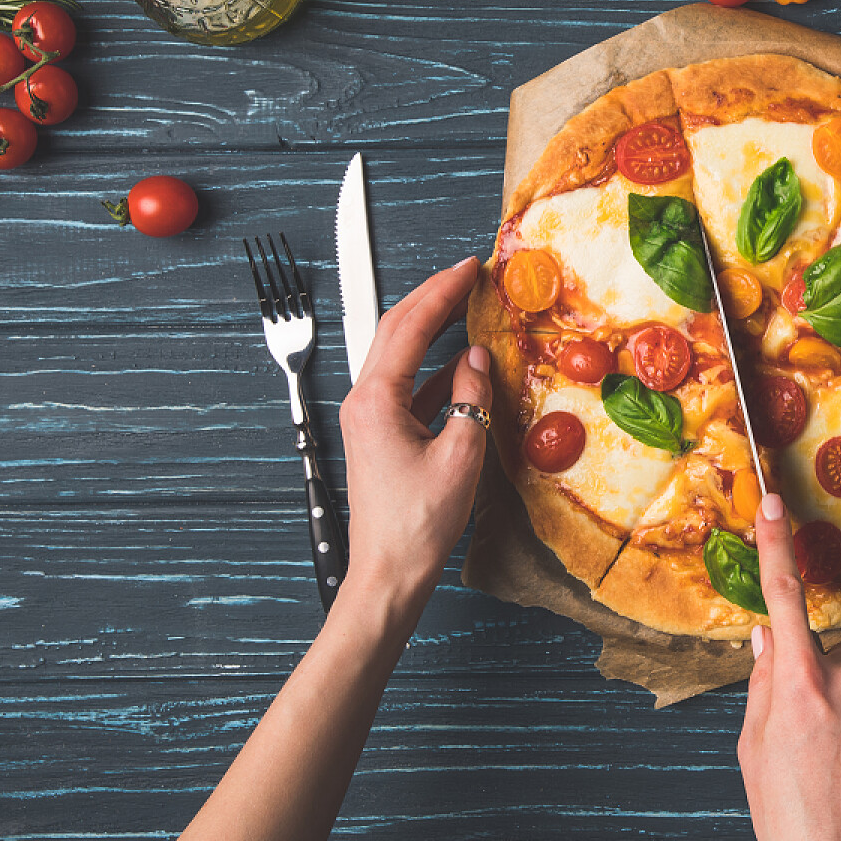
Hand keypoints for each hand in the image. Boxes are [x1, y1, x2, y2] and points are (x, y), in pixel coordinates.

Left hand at [336, 257, 491, 613]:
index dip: (443, 290)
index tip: (470, 267)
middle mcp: (364, 401)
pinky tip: (462, 362)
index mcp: (376, 400)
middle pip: (395, 329)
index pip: (410, 325)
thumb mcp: (462, 454)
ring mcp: (369, 417)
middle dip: (432, 296)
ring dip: (432, 326)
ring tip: (466, 306)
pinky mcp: (380, 434)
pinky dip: (435, 365)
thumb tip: (476, 359)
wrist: (389, 573)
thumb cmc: (418, 524)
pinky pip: (407, 384)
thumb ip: (472, 397)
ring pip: (399, 354)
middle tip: (468, 275)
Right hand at [738, 492, 840, 840]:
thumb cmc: (792, 822)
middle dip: (815, 684)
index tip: (773, 504)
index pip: (783, 600)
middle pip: (827, 660)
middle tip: (801, 742)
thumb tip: (769, 641)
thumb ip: (763, 686)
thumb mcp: (753, 752)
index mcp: (800, 685)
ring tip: (833, 769)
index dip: (775, 547)